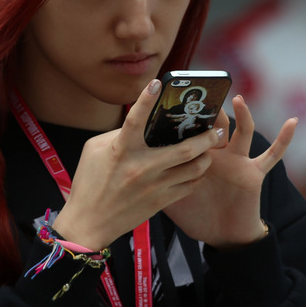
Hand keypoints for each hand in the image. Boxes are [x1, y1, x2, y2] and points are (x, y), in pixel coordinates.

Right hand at [53, 79, 224, 250]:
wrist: (89, 222)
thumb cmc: (90, 183)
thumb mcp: (94, 152)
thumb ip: (119, 134)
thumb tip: (142, 122)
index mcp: (121, 151)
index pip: (135, 119)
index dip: (146, 100)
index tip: (157, 83)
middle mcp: (141, 168)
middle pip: (185, 150)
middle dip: (206, 138)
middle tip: (216, 129)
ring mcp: (154, 186)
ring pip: (194, 169)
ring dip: (206, 157)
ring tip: (209, 149)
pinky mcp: (161, 201)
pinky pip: (189, 186)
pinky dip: (197, 175)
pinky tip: (198, 168)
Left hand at [164, 95, 296, 247]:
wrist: (222, 235)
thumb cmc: (196, 214)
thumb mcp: (169, 196)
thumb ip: (156, 179)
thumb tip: (129, 166)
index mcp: (196, 155)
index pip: (190, 128)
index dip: (184, 112)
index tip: (173, 92)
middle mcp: (218, 153)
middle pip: (215, 124)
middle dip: (211, 108)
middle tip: (203, 89)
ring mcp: (237, 160)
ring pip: (241, 132)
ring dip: (242, 115)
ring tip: (236, 99)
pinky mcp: (253, 172)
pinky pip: (272, 155)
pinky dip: (285, 140)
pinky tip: (293, 122)